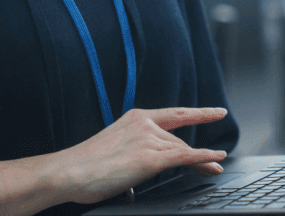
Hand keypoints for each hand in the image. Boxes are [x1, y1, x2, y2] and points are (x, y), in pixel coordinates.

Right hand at [58, 107, 228, 204]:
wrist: (68, 172)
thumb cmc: (84, 165)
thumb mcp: (115, 147)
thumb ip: (135, 147)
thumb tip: (148, 161)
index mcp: (136, 118)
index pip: (174, 114)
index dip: (198, 113)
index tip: (216, 112)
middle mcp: (145, 125)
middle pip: (179, 141)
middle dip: (197, 155)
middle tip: (214, 164)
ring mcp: (148, 140)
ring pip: (183, 152)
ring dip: (203, 162)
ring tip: (215, 170)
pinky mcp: (150, 159)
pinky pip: (185, 158)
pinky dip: (204, 159)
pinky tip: (216, 161)